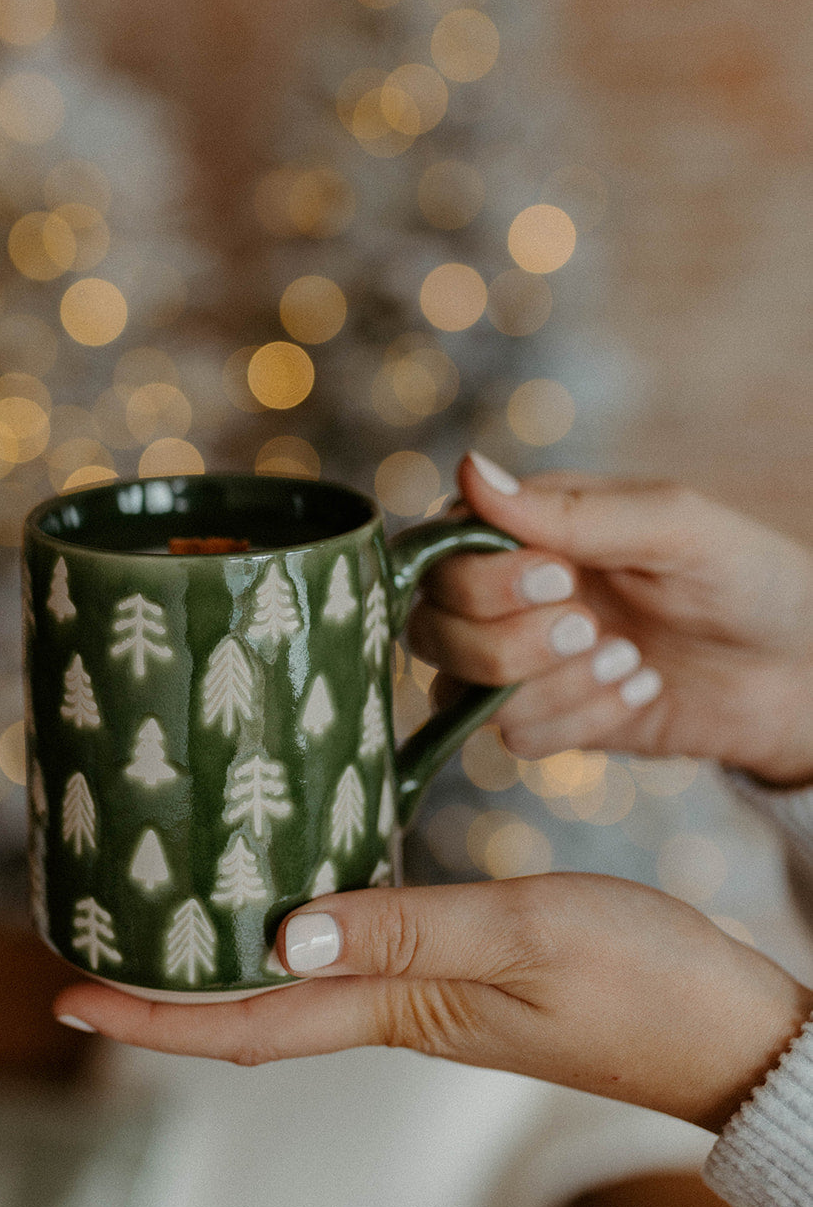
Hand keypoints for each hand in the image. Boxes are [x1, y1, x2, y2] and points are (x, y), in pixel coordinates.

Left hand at [55, 874, 812, 1131]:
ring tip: (171, 898)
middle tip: (97, 931)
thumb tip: (281, 933)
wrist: (731, 1027)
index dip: (151, 1019)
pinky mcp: (466, 970)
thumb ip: (410, 927)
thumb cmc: (645, 984)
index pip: (248, 1024)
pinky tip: (298, 881)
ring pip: (300, 977)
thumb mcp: (530, 935)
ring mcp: (432, 992)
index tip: (68, 996)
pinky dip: (304, 922)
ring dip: (226, 952)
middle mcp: (400, 1006)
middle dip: (167, 985)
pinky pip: (357, 950)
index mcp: (402, 1008)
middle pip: (255, 1006)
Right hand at [406, 454, 812, 785]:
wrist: (802, 670)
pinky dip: (580, 721)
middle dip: (508, 643)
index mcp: (527, 526)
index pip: (440, 554)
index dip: (483, 579)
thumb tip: (467, 468)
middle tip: (592, 628)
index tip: (562, 579)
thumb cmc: (746, 576)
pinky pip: (514, 738)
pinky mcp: (549, 720)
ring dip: (548, 686)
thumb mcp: (670, 526)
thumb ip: (566, 509)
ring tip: (629, 660)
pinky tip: (640, 689)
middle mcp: (508, 593)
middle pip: (431, 628)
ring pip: (458, 690)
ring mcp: (523, 661)